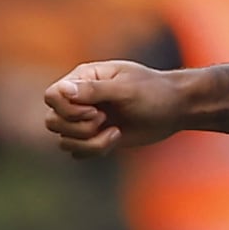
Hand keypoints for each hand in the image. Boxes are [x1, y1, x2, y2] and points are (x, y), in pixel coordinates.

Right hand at [41, 60, 189, 153]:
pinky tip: (116, 138)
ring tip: (114, 132)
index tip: (95, 110)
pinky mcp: (94, 136)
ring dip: (87, 142)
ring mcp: (86, 118)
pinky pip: (76, 151)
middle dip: (78, 128)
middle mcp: (80, 98)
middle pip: (52, 121)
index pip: (52, 96)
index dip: (67, 109)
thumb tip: (62, 90)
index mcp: (83, 78)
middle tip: (104, 119)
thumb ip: (94, 90)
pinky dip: (94, 150)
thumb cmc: (155, 92)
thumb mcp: (127, 89)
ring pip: (63, 139)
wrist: (176, 109)